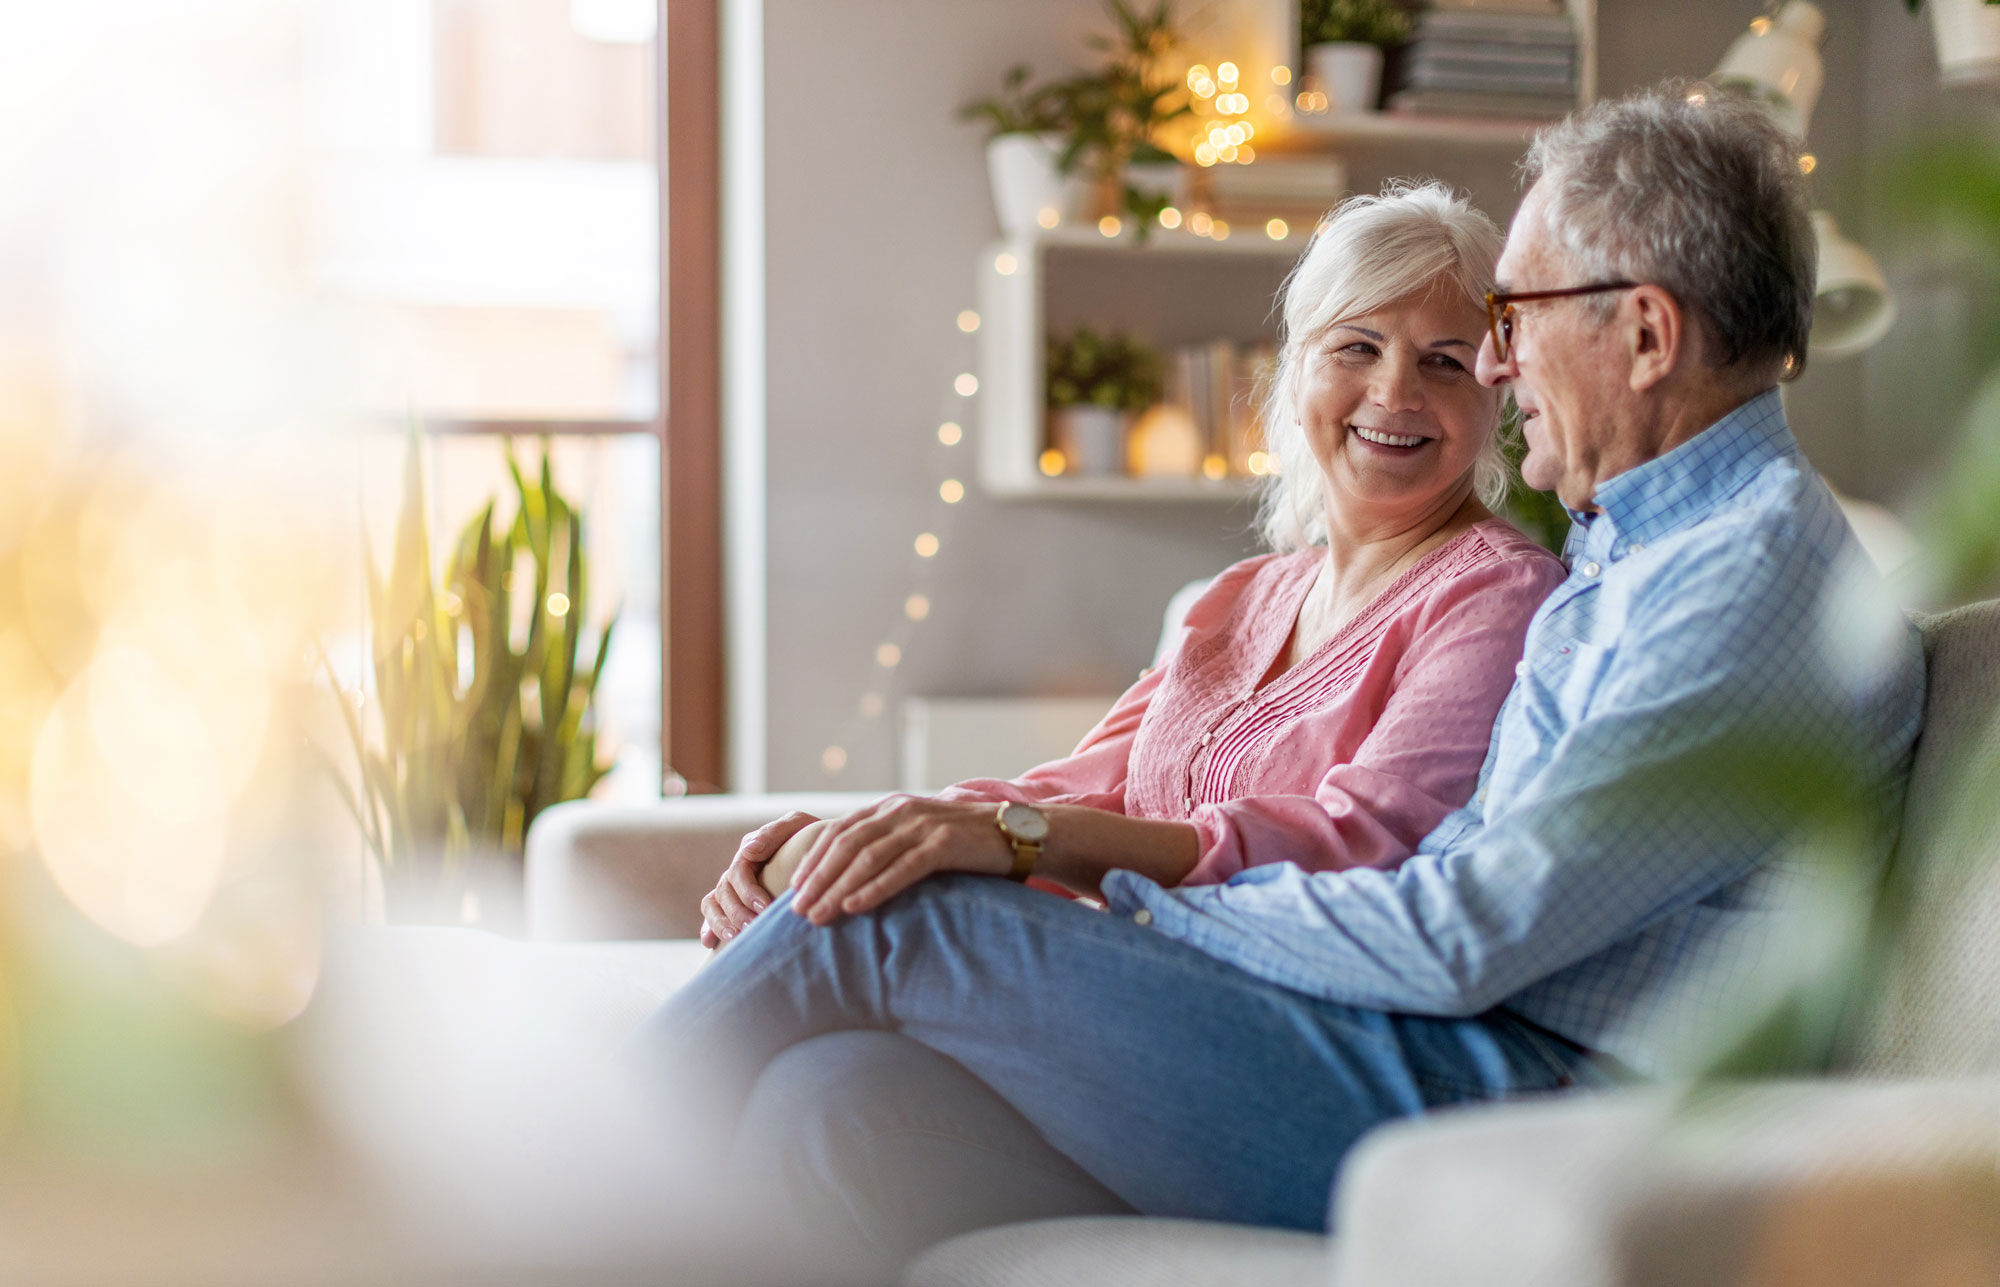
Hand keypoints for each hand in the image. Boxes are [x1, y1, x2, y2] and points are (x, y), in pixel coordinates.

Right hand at [700, 811, 819, 948]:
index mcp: (750, 850)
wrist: (824, 852)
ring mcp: (733, 887)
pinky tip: (712, 944)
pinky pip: (712, 914)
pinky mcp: (734, 904)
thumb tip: (748, 851)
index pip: (739, 871)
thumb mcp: (797, 825)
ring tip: (736, 938)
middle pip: (724, 892)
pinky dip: (709, 928)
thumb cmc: (811, 836)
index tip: (765, 908)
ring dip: (721, 923)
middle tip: (753, 927)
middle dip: (737, 912)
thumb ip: (775, 832)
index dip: (749, 891)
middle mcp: (738, 869)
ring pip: (713, 904)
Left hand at [790, 795, 1013, 925]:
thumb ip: (890, 849)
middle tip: (797, 910)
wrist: (1018, 835)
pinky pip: (901, 868)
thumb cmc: (967, 845)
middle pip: (846, 845)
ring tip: (818, 916)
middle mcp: (901, 811)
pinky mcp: (944, 843)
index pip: (840, 831)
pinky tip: (854, 907)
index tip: (793, 889)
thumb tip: (852, 881)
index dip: (813, 859)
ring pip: (867, 857)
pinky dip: (874, 888)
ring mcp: (923, 824)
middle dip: (818, 879)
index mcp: (891, 808)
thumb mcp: (921, 840)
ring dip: (837, 888)